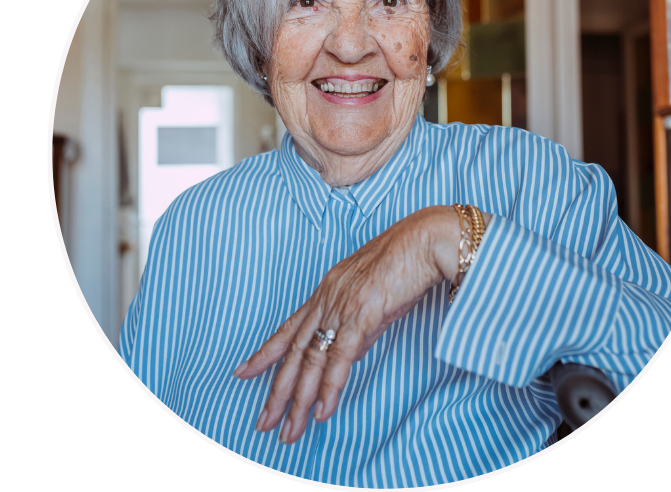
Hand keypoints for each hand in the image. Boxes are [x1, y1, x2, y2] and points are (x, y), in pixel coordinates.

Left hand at [231, 204, 470, 443]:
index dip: (266, 353)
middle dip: (277, 391)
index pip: (290, 328)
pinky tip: (322, 411)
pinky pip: (340, 358)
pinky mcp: (362, 314)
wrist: (426, 240)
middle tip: (262, 422)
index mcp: (327, 291)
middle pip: (294, 352)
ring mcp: (342, 307)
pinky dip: (330, 387)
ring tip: (290, 430)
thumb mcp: (373, 295)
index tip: (244, 372)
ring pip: (312, 360)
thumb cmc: (407, 261)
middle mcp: (328, 300)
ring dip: (300, 400)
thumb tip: (350, 350)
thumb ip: (358, 323)